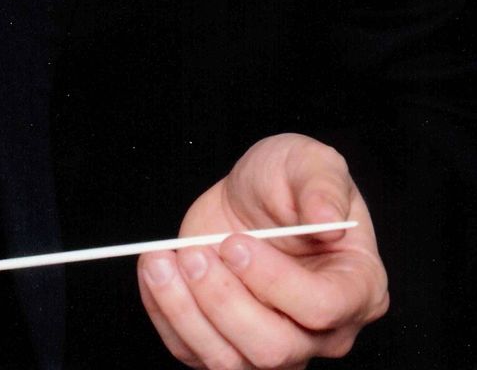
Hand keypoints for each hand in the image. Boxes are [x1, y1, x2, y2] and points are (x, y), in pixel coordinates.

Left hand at [136, 134, 387, 368]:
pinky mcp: (230, 342)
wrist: (254, 197)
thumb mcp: (310, 161)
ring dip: (187, 313)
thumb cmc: (290, 182)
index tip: (235, 242)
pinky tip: (155, 273)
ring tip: (160, 263)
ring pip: (231, 362)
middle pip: (274, 349)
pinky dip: (166, 316)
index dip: (275, 281)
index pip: (321, 308)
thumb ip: (324, 184)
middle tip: (194, 254)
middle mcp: (322, 331)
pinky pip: (193, 353)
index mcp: (355, 288)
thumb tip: (328, 219)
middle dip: (224, 301)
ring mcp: (277, 345)